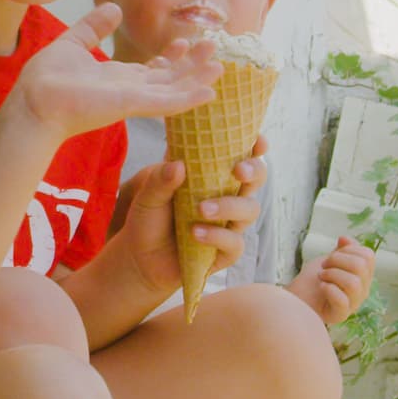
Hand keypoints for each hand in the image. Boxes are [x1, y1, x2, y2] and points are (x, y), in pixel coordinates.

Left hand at [7, 5, 220, 142]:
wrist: (33, 101)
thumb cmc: (46, 80)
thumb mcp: (73, 43)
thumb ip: (94, 27)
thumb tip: (115, 8)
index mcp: (116, 78)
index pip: (151, 69)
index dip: (169, 56)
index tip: (184, 41)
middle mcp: (129, 90)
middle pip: (169, 79)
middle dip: (191, 64)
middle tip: (213, 49)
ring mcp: (133, 99)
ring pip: (175, 90)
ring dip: (197, 79)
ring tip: (219, 66)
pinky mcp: (132, 105)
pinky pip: (167, 103)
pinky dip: (189, 98)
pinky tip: (210, 92)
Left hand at [117, 136, 266, 292]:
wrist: (139, 257)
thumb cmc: (148, 219)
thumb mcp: (148, 195)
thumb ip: (161, 179)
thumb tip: (178, 165)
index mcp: (212, 175)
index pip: (241, 154)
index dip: (256, 146)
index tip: (258, 141)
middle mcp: (227, 196)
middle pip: (257, 178)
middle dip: (254, 171)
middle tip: (238, 170)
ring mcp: (229, 224)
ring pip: (250, 209)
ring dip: (229, 206)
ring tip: (201, 209)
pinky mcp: (225, 251)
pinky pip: (235, 243)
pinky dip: (217, 236)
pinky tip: (195, 233)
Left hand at [288, 236, 375, 325]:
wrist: (295, 300)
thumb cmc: (313, 281)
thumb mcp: (329, 260)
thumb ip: (341, 250)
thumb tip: (344, 238)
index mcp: (363, 276)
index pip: (368, 256)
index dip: (349, 249)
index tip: (333, 255)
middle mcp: (362, 291)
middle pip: (361, 267)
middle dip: (337, 260)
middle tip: (324, 266)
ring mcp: (353, 304)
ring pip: (354, 283)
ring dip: (332, 274)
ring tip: (321, 276)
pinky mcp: (340, 315)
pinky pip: (342, 300)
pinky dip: (329, 289)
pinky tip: (321, 287)